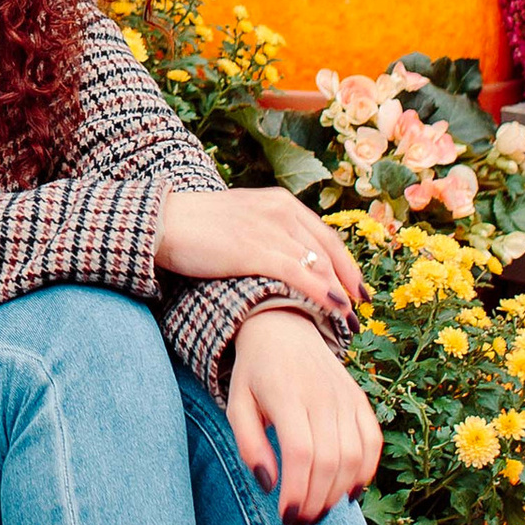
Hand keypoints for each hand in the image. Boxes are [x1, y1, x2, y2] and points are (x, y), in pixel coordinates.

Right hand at [155, 185, 362, 311]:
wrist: (162, 222)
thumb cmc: (196, 227)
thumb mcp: (241, 220)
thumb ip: (267, 232)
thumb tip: (286, 261)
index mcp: (280, 203)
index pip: (325, 235)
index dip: (346, 264)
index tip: (357, 288)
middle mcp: (281, 211)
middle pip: (328, 251)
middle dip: (348, 282)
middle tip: (361, 310)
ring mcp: (268, 229)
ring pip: (317, 264)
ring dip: (338, 295)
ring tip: (349, 321)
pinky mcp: (254, 249)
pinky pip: (299, 273)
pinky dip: (321, 293)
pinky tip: (334, 311)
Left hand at [227, 309, 381, 524]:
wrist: (283, 327)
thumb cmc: (254, 373)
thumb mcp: (236, 404)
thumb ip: (248, 445)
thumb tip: (269, 484)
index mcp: (285, 394)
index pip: (300, 452)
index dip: (298, 491)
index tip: (287, 517)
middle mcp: (320, 395)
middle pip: (330, 460)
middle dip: (317, 501)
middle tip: (302, 522)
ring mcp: (344, 396)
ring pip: (353, 455)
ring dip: (339, 492)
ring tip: (319, 511)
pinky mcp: (359, 399)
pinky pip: (372, 440)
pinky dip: (366, 471)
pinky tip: (350, 493)